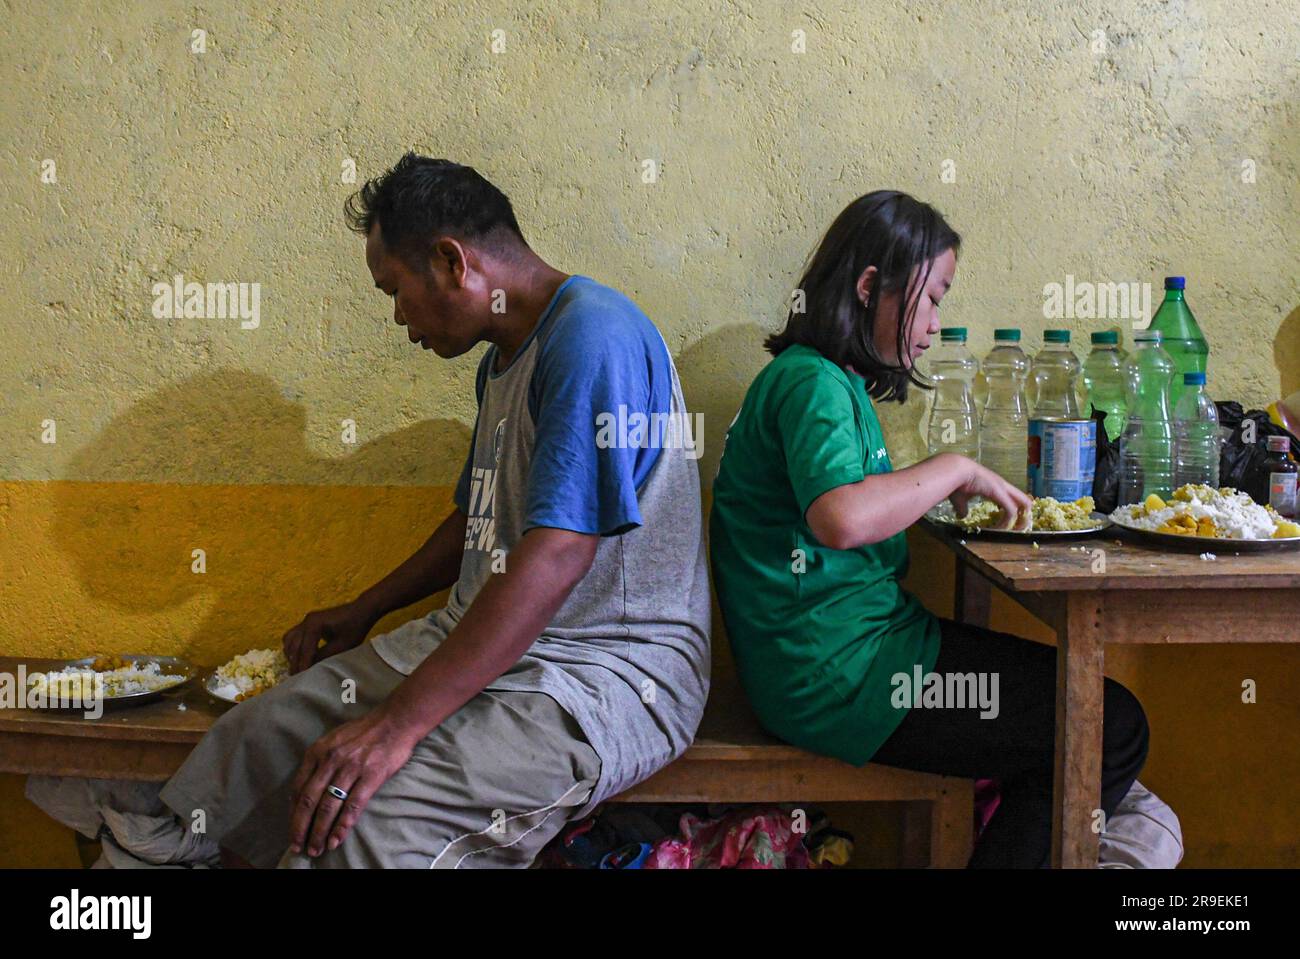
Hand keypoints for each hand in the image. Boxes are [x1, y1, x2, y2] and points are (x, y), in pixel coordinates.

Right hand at [281, 601, 378, 674]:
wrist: (361, 611)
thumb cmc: (354, 628)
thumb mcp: (341, 646)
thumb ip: (324, 656)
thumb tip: (310, 669)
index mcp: (315, 625)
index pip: (305, 650)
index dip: (303, 665)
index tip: (301, 679)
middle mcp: (307, 620)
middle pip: (294, 645)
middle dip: (295, 662)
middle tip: (296, 677)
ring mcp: (306, 620)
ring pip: (289, 639)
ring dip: (291, 654)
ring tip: (296, 667)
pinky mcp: (308, 622)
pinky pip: (293, 634)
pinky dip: (293, 646)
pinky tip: (298, 656)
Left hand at [287, 707, 418, 857]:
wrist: (396, 720)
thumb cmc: (365, 730)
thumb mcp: (334, 739)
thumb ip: (319, 760)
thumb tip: (307, 787)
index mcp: (318, 751)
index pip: (298, 788)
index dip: (293, 813)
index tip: (293, 829)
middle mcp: (331, 760)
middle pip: (309, 800)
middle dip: (301, 828)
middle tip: (298, 847)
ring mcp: (351, 768)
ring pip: (328, 807)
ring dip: (320, 832)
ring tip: (316, 848)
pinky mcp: (371, 776)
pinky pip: (352, 806)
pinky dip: (342, 826)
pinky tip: (337, 839)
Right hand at [948, 457, 1033, 530]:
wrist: (955, 471)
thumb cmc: (956, 481)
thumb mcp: (961, 498)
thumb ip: (963, 508)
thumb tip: (962, 516)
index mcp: (995, 486)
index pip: (1013, 498)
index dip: (1015, 511)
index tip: (1008, 523)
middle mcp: (1003, 486)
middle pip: (1025, 500)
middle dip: (1025, 516)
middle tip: (1018, 529)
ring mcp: (1003, 488)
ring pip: (1025, 504)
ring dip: (1021, 520)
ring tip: (1013, 531)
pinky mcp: (1001, 493)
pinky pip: (1011, 511)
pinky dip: (1007, 522)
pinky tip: (998, 528)